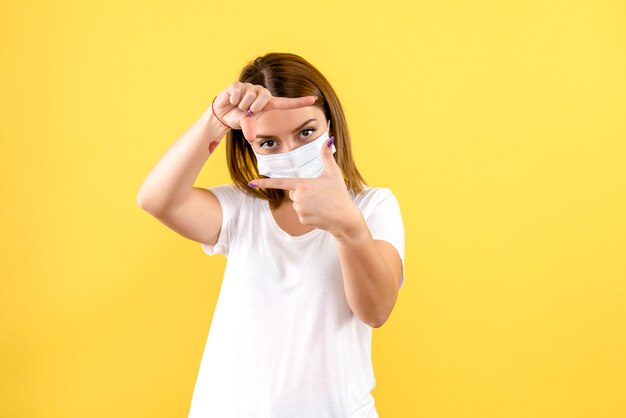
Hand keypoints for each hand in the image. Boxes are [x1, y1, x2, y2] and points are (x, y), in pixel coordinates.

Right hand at [212, 82, 316, 141]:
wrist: (222, 114)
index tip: (314, 99)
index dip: (300, 102)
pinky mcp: (238, 84)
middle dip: (253, 106)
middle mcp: (261, 93)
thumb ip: (250, 129)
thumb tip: (251, 139)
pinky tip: (232, 100)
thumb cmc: (239, 118)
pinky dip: (233, 100)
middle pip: (264, 97)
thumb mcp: (246, 125)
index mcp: (268, 103)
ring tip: (238, 105)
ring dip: (241, 105)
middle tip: (246, 110)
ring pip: (249, 96)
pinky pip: (238, 92)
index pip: (287, 103)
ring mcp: (250, 87)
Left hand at [248, 136, 365, 238]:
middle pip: (294, 193)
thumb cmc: (339, 195)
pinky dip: (309, 214)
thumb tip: (328, 140)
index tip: (252, 182)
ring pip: (297, 203)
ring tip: (321, 204)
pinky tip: (320, 213)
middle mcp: (299, 197)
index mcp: (303, 185)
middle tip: (320, 196)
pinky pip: (300, 214)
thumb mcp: (334, 174)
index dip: (265, 183)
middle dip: (304, 193)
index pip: (280, 183)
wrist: (345, 219)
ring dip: (307, 203)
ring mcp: (299, 210)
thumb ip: (327, 157)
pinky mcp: (302, 220)